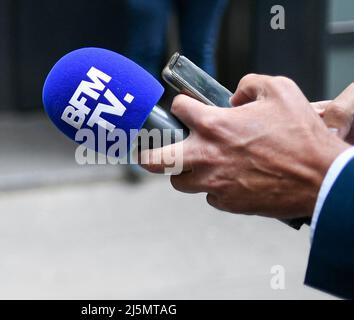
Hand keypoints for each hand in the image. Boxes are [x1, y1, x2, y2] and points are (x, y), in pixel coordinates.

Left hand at [140, 74, 349, 218]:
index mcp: (214, 125)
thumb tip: (236, 95)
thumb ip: (250, 84)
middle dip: (146, 155)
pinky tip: (231, 179)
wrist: (319, 178)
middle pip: (157, 160)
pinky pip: (208, 196)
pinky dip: (213, 187)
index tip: (186, 108)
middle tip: (144, 154)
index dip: (182, 105)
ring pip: (179, 183)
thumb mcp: (280, 91)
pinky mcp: (226, 203)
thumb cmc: (301, 136)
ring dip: (184, 173)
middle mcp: (206, 155)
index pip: (178, 108)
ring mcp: (213, 182)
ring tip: (198, 166)